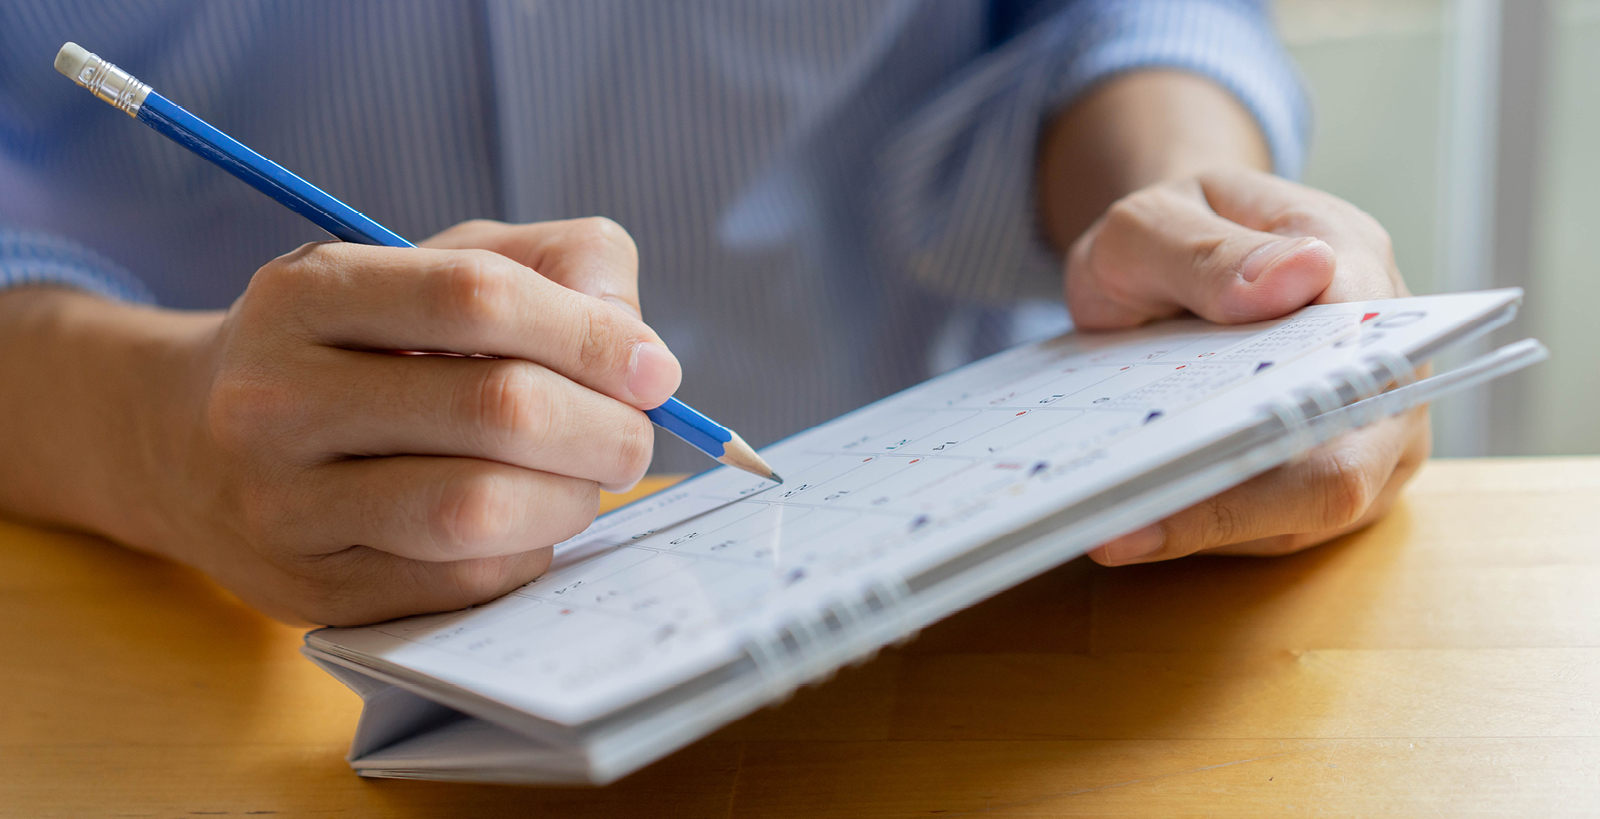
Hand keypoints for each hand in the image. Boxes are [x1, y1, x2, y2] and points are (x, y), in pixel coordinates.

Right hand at [0, 218, 678, 625]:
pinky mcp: (310, 591)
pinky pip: (462, 583)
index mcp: (308, 293)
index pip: (478, 298)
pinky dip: (528, 553)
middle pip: (497, 408)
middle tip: (633, 437)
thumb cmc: (361, 344)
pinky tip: (527, 524)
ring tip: (585, 480)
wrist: (195, 444)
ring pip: (478, 510)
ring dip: (572, 498)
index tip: (653, 369)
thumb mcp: (438, 265)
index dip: (591, 335)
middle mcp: (275, 397)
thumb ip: (557, 267)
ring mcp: (282, 504)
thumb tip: (641, 352)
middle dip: (604, 427)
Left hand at [1065, 168, 1430, 564]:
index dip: (1287, 432)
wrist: (1171, 252)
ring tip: (1107, 529)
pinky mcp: (1318, 484)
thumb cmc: (1173, 233)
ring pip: (1295, 516)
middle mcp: (1382, 368)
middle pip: (1335, 475)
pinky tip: (1127, 522)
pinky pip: (1264, 526)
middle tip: (1115, 533)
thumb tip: (1292, 280)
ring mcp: (1362, 438)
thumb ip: (1207, 249)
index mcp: (1360, 275)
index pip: (1354, 373)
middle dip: (1224, 510)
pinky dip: (1195, 524)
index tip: (1201, 457)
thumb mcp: (1157, 217)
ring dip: (1200, 526)